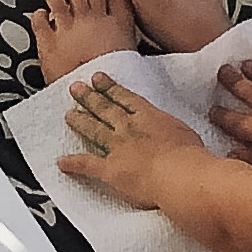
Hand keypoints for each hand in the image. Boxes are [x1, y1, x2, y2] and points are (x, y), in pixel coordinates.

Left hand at [30, 0, 134, 81]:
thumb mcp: (133, 56)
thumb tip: (129, 33)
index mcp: (116, 23)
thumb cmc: (114, 82)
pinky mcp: (48, 41)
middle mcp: (92, 20)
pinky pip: (39, 19)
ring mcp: (68, 28)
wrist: (93, 99)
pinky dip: (38, 15)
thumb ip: (129, 38)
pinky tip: (42, 16)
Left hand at [56, 68, 209, 206]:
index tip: (98, 78)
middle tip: (75, 88)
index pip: (125, 98)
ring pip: (94, 130)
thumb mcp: (187, 134)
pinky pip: (87, 165)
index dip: (110, 88)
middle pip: (105, 109)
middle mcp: (129, 128)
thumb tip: (178, 135)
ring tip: (68, 114)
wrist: (180, 174)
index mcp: (149, 117)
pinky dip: (73, 164)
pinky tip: (62, 162)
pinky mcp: (110, 169)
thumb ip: (175, 132)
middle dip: (89, 98)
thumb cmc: (190, 156)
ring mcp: (117, 147)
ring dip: (80, 121)